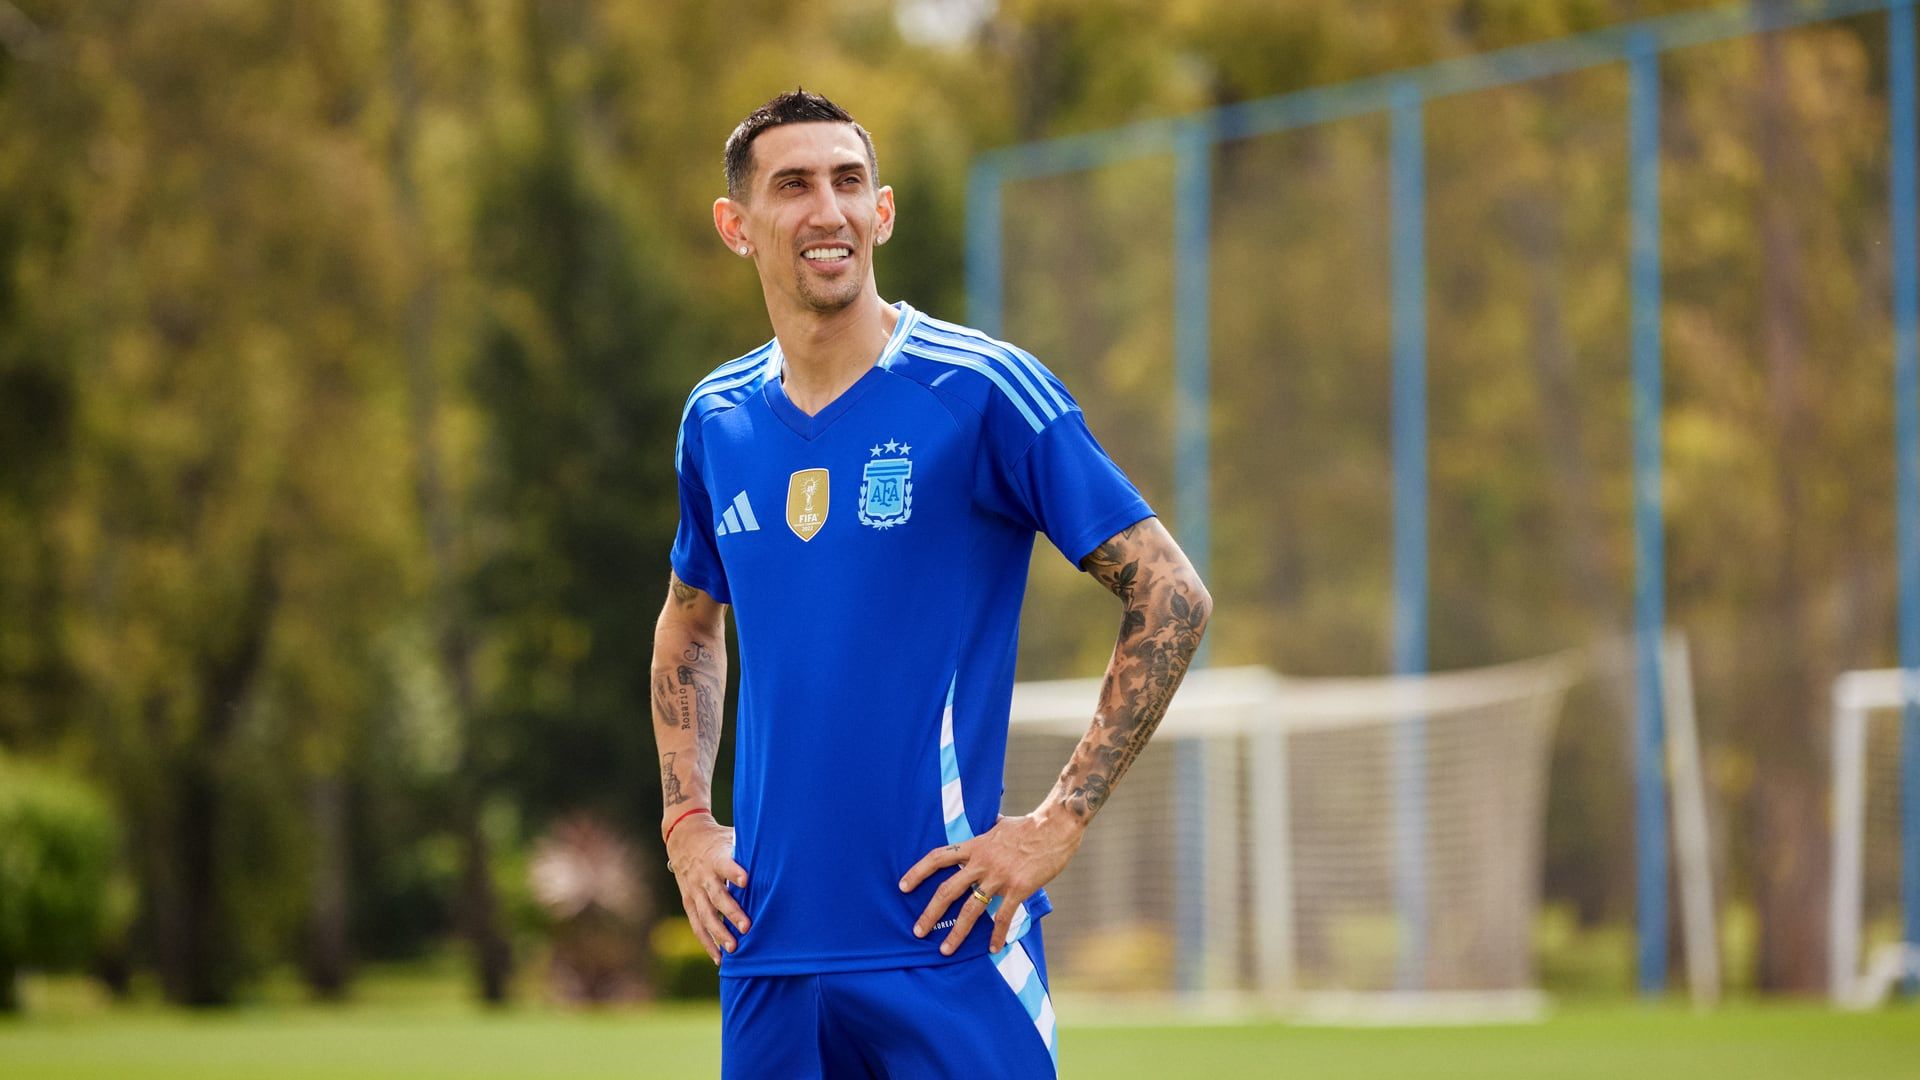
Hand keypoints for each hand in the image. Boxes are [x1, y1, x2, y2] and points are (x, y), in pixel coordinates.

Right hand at [666, 817, 748, 963]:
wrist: (683, 838)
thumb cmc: (719, 840)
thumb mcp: (731, 836)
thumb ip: (750, 848)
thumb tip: (781, 852)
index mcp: (716, 857)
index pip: (725, 865)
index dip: (735, 872)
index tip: (746, 882)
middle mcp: (704, 876)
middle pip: (717, 896)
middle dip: (731, 912)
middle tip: (747, 927)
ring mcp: (694, 891)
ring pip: (705, 914)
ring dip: (719, 933)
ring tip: (733, 949)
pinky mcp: (688, 902)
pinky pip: (697, 925)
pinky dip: (707, 942)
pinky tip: (718, 958)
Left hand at [898, 809, 1084, 955]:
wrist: (1055, 826)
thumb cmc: (1029, 825)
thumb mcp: (1000, 825)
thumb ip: (989, 831)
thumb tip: (988, 825)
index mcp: (975, 846)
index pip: (938, 857)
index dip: (918, 872)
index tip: (903, 886)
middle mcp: (982, 862)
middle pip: (947, 890)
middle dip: (930, 913)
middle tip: (917, 930)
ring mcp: (999, 876)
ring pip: (970, 909)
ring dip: (956, 932)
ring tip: (945, 949)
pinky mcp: (1018, 888)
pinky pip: (1003, 917)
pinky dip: (997, 935)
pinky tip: (992, 949)